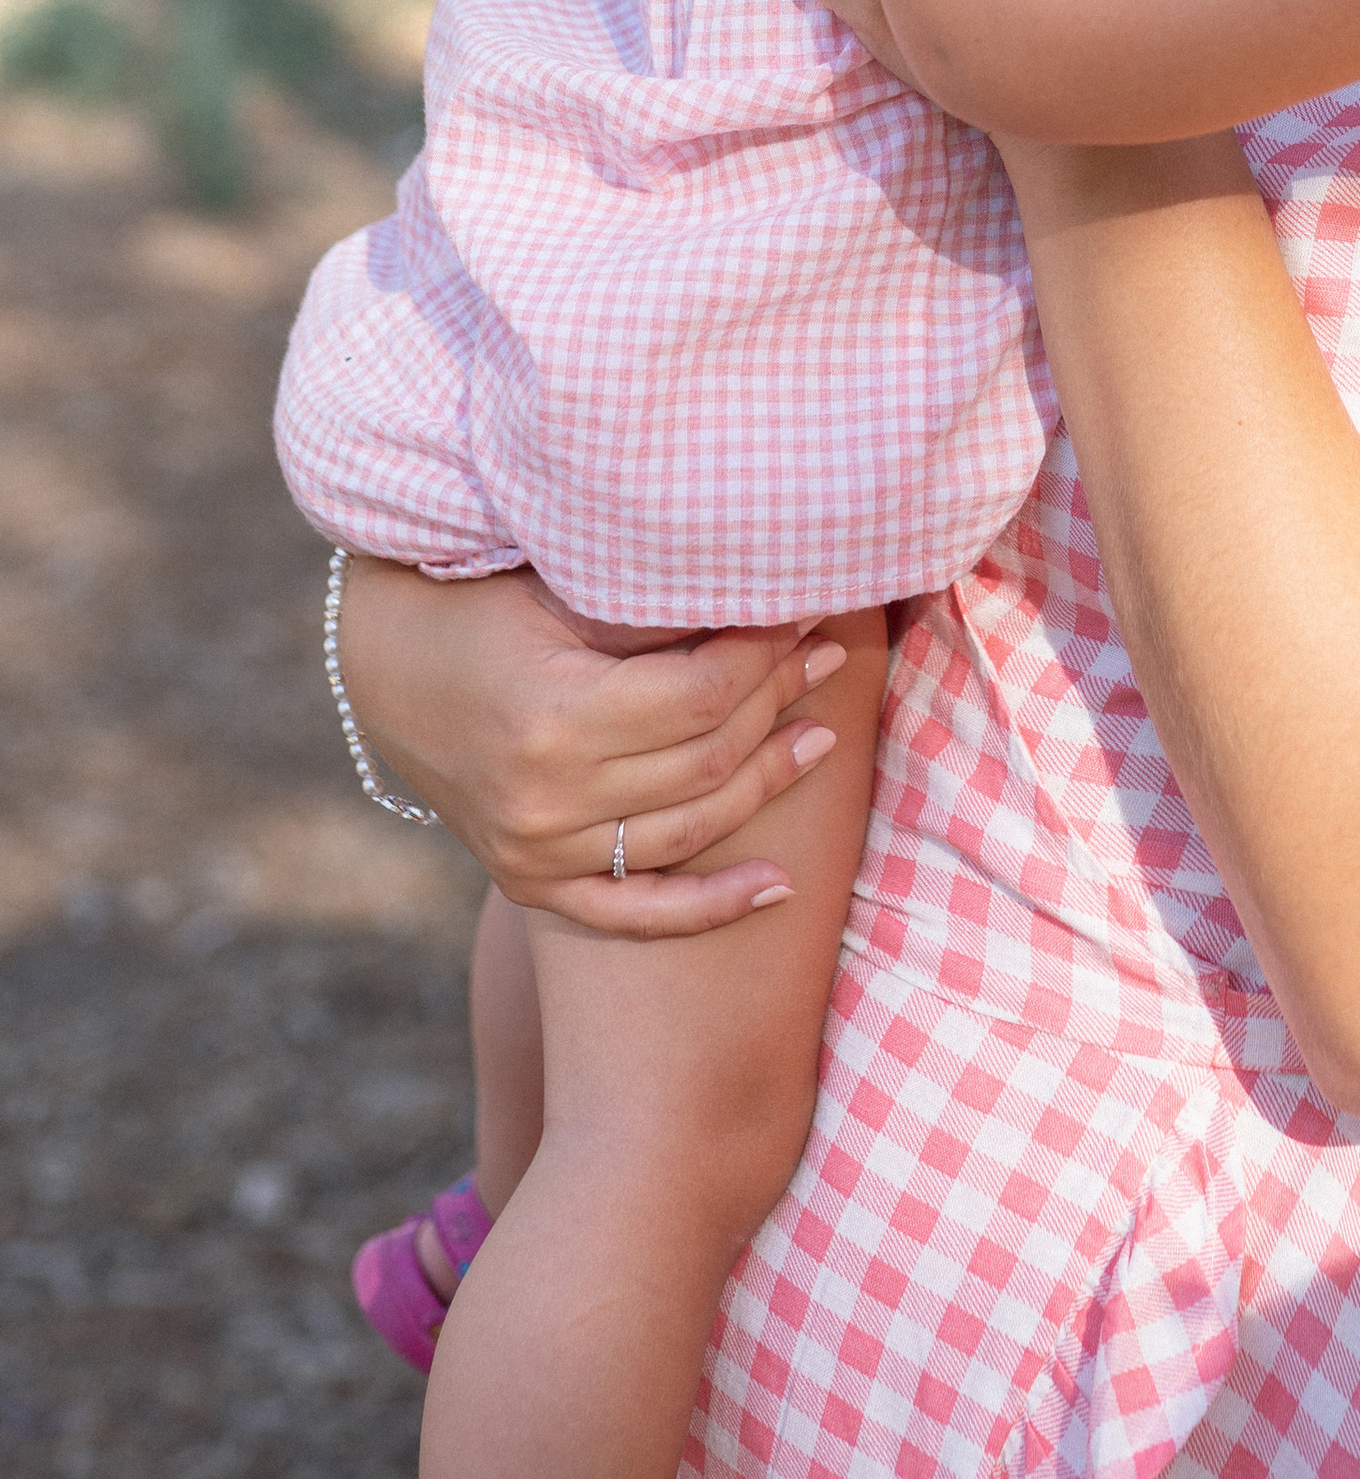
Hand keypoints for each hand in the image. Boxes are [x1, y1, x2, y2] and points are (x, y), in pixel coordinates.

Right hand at [332, 557, 852, 935]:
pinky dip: (708, 907)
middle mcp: (545, 799)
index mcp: (552, 715)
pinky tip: (777, 886)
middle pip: (705, 758)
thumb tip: (768, 595)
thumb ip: (651, 610)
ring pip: (689, 828)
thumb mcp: (559, 589)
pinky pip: (632, 912)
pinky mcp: (531, 883)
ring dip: (766, 781)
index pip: (701, 694)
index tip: (805, 612)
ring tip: (821, 733)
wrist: (389, 665)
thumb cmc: (481, 598)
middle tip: (828, 656)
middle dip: (779, 702)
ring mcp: (535, 853)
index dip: (767, 652)